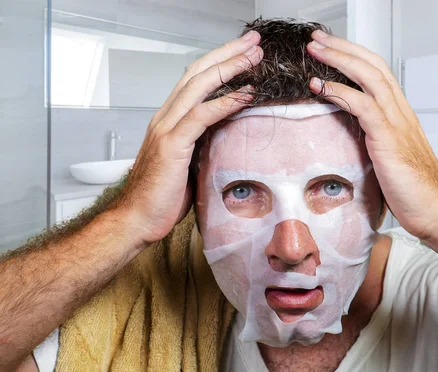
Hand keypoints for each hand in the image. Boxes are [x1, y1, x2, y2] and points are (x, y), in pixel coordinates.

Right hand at [115, 31, 262, 244]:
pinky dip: (224, 103)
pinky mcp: (172, 145)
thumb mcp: (189, 163)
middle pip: (198, 73)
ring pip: (199, 86)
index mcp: (170, 119)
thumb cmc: (161, 195)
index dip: (220, 62)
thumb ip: (203, 144)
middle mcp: (166, 117)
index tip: (244, 52)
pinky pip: (201, 116)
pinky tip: (244, 94)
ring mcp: (166, 128)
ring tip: (254, 57)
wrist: (137, 218)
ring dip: (229, 68)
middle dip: (228, 53)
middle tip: (254, 42)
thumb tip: (227, 137)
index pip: (196, 79)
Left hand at [306, 30, 437, 239]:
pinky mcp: (388, 137)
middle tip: (317, 40)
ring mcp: (396, 122)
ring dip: (338, 60)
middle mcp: (400, 112)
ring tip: (314, 51)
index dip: (355, 57)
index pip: (378, 73)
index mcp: (401, 115)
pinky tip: (320, 86)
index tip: (331, 49)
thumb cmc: (414, 191)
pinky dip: (339, 91)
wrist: (434, 210)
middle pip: (373, 65)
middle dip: (343, 47)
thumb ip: (376, 142)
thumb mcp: (391, 159)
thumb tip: (355, 139)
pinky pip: (362, 104)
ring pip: (368, 76)